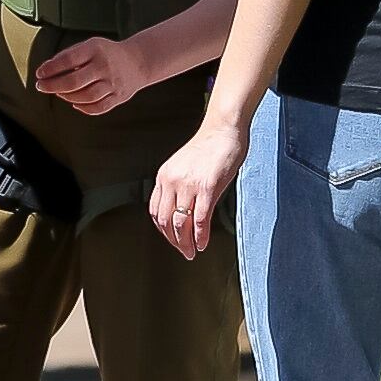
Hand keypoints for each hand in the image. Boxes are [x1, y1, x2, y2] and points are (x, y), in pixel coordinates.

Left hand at [35, 37, 153, 115]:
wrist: (138, 61)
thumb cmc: (107, 53)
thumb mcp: (90, 45)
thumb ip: (70, 55)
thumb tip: (48, 68)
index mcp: (96, 50)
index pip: (69, 59)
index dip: (51, 68)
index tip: (40, 73)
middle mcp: (104, 67)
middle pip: (75, 81)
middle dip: (53, 85)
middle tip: (41, 86)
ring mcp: (112, 84)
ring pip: (85, 96)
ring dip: (67, 97)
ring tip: (58, 92)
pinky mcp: (118, 97)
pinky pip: (98, 108)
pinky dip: (83, 107)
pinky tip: (74, 103)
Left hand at [148, 117, 249, 259]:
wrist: (223, 129)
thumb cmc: (209, 146)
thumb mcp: (184, 166)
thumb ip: (180, 186)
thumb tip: (183, 211)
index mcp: (164, 176)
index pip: (156, 212)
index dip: (163, 230)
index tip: (173, 239)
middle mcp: (172, 181)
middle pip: (166, 221)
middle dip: (174, 241)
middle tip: (184, 252)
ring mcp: (189, 185)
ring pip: (181, 224)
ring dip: (186, 243)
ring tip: (192, 252)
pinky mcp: (207, 188)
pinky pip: (200, 220)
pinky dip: (200, 236)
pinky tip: (203, 243)